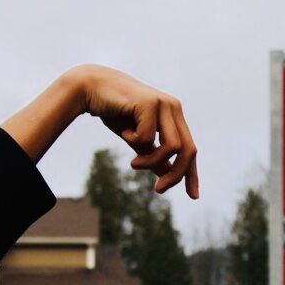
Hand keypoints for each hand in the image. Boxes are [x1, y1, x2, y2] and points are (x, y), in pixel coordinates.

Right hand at [72, 65, 198, 197]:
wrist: (91, 88)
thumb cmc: (114, 112)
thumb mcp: (136, 138)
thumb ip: (153, 154)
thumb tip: (167, 174)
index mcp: (174, 115)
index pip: (190, 148)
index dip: (192, 173)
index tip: (193, 196)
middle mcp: (173, 107)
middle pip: (188, 150)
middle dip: (175, 175)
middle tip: (158, 190)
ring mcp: (164, 104)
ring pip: (172, 147)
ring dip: (151, 161)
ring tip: (133, 164)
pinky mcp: (150, 103)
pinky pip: (148, 137)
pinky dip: (133, 141)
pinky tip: (123, 130)